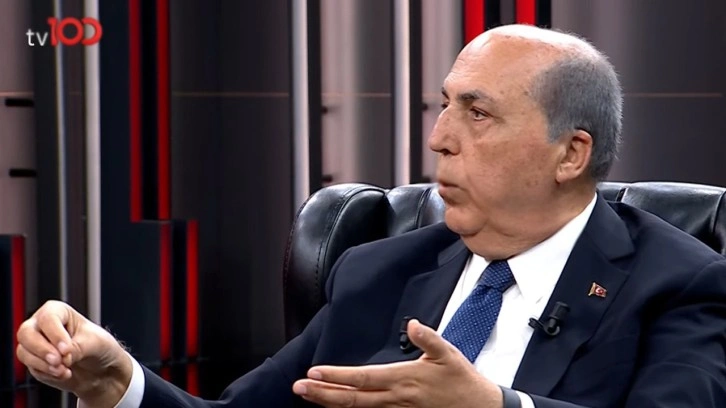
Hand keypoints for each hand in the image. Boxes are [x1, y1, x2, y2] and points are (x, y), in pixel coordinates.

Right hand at [16, 300, 132, 406]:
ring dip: (44, 364)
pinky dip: (47, 374)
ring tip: (65, 370)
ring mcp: (36, 344)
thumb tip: (62, 356)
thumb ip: (77, 347)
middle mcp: (42, 325)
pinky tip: (64, 374)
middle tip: (58, 361)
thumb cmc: (98, 346)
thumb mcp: (95, 343)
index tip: (66, 349)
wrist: (100, 369)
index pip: (48, 318)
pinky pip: (32, 368)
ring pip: (24, 352)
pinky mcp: (34, 362)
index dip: (55, 335)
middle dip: (42, 350)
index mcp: (58, 311)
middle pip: (26, 333)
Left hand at [292, 319, 503, 406]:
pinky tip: (336, 406)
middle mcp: (396, 398)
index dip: (337, 377)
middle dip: (323, 394)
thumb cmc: (462, 381)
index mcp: (404, 379)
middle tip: (298, 388)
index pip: (363, 379)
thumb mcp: (449, 354)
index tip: (314, 373)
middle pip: (352, 399)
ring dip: (331, 403)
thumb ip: (428, 339)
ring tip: (309, 397)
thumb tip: (413, 325)